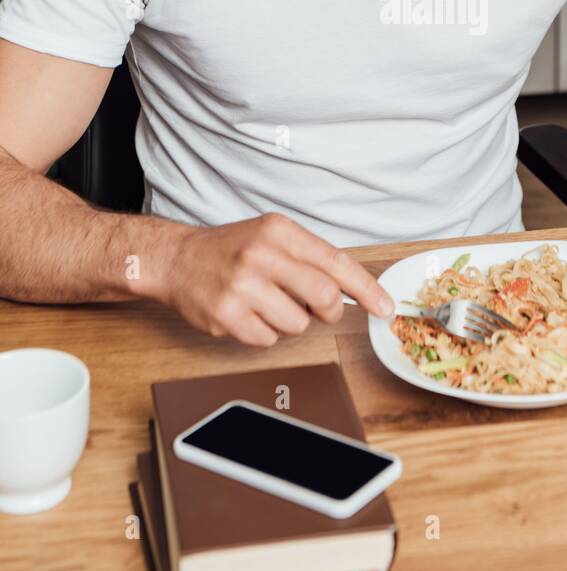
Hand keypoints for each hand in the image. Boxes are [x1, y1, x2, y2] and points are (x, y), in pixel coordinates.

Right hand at [154, 213, 393, 346]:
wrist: (177, 258)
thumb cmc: (232, 249)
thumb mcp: (272, 236)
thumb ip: (310, 258)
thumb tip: (355, 290)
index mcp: (279, 231)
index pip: (336, 262)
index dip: (367, 289)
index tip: (384, 307)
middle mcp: (261, 255)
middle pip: (324, 298)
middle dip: (330, 312)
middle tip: (320, 311)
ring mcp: (241, 286)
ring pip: (297, 324)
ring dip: (291, 322)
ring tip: (269, 304)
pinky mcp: (226, 315)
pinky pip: (267, 339)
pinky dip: (264, 333)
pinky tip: (248, 314)